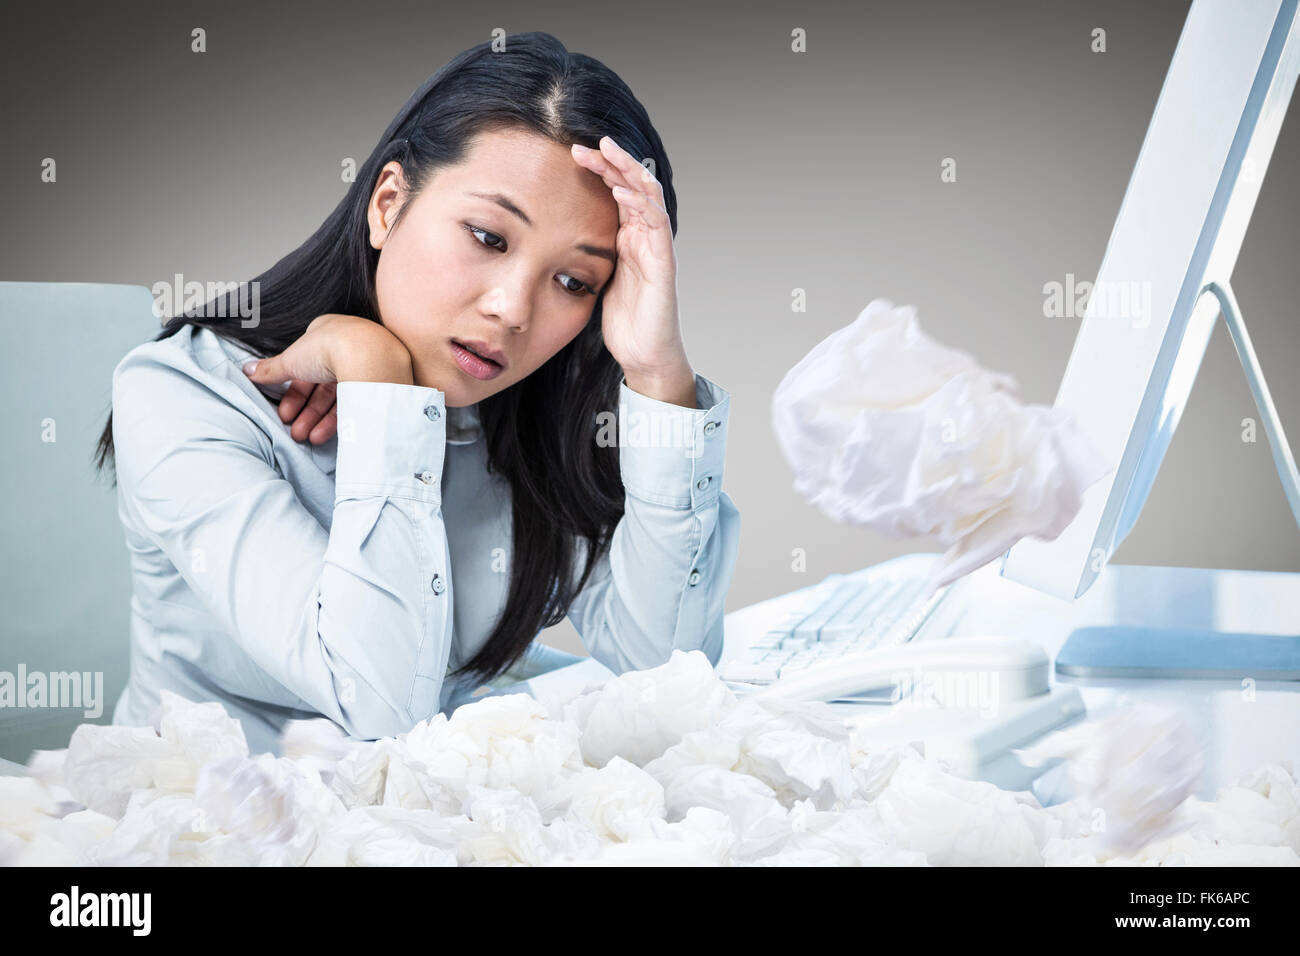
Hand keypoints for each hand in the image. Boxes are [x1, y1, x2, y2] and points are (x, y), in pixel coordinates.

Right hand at [242, 314, 414, 442]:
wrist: (371, 357)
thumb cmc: (330, 347)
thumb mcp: (292, 359)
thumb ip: (270, 369)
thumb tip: (247, 370)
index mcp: (328, 333)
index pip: (305, 367)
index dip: (293, 392)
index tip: (284, 411)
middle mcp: (349, 347)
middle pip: (321, 385)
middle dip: (306, 411)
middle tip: (294, 431)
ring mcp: (366, 365)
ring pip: (338, 397)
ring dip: (319, 420)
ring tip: (306, 438)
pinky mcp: (379, 383)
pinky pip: (355, 403)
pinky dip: (338, 420)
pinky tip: (324, 436)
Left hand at [570, 136, 694, 401]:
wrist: (644, 354)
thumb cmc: (624, 322)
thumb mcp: (597, 278)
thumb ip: (589, 254)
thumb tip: (554, 237)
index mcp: (629, 238)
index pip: (617, 192)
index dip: (600, 170)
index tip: (573, 153)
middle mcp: (645, 237)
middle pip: (633, 185)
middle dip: (611, 161)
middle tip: (585, 144)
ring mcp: (657, 247)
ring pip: (648, 196)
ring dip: (627, 172)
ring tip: (607, 152)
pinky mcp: (664, 263)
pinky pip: (657, 225)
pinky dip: (641, 205)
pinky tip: (622, 191)